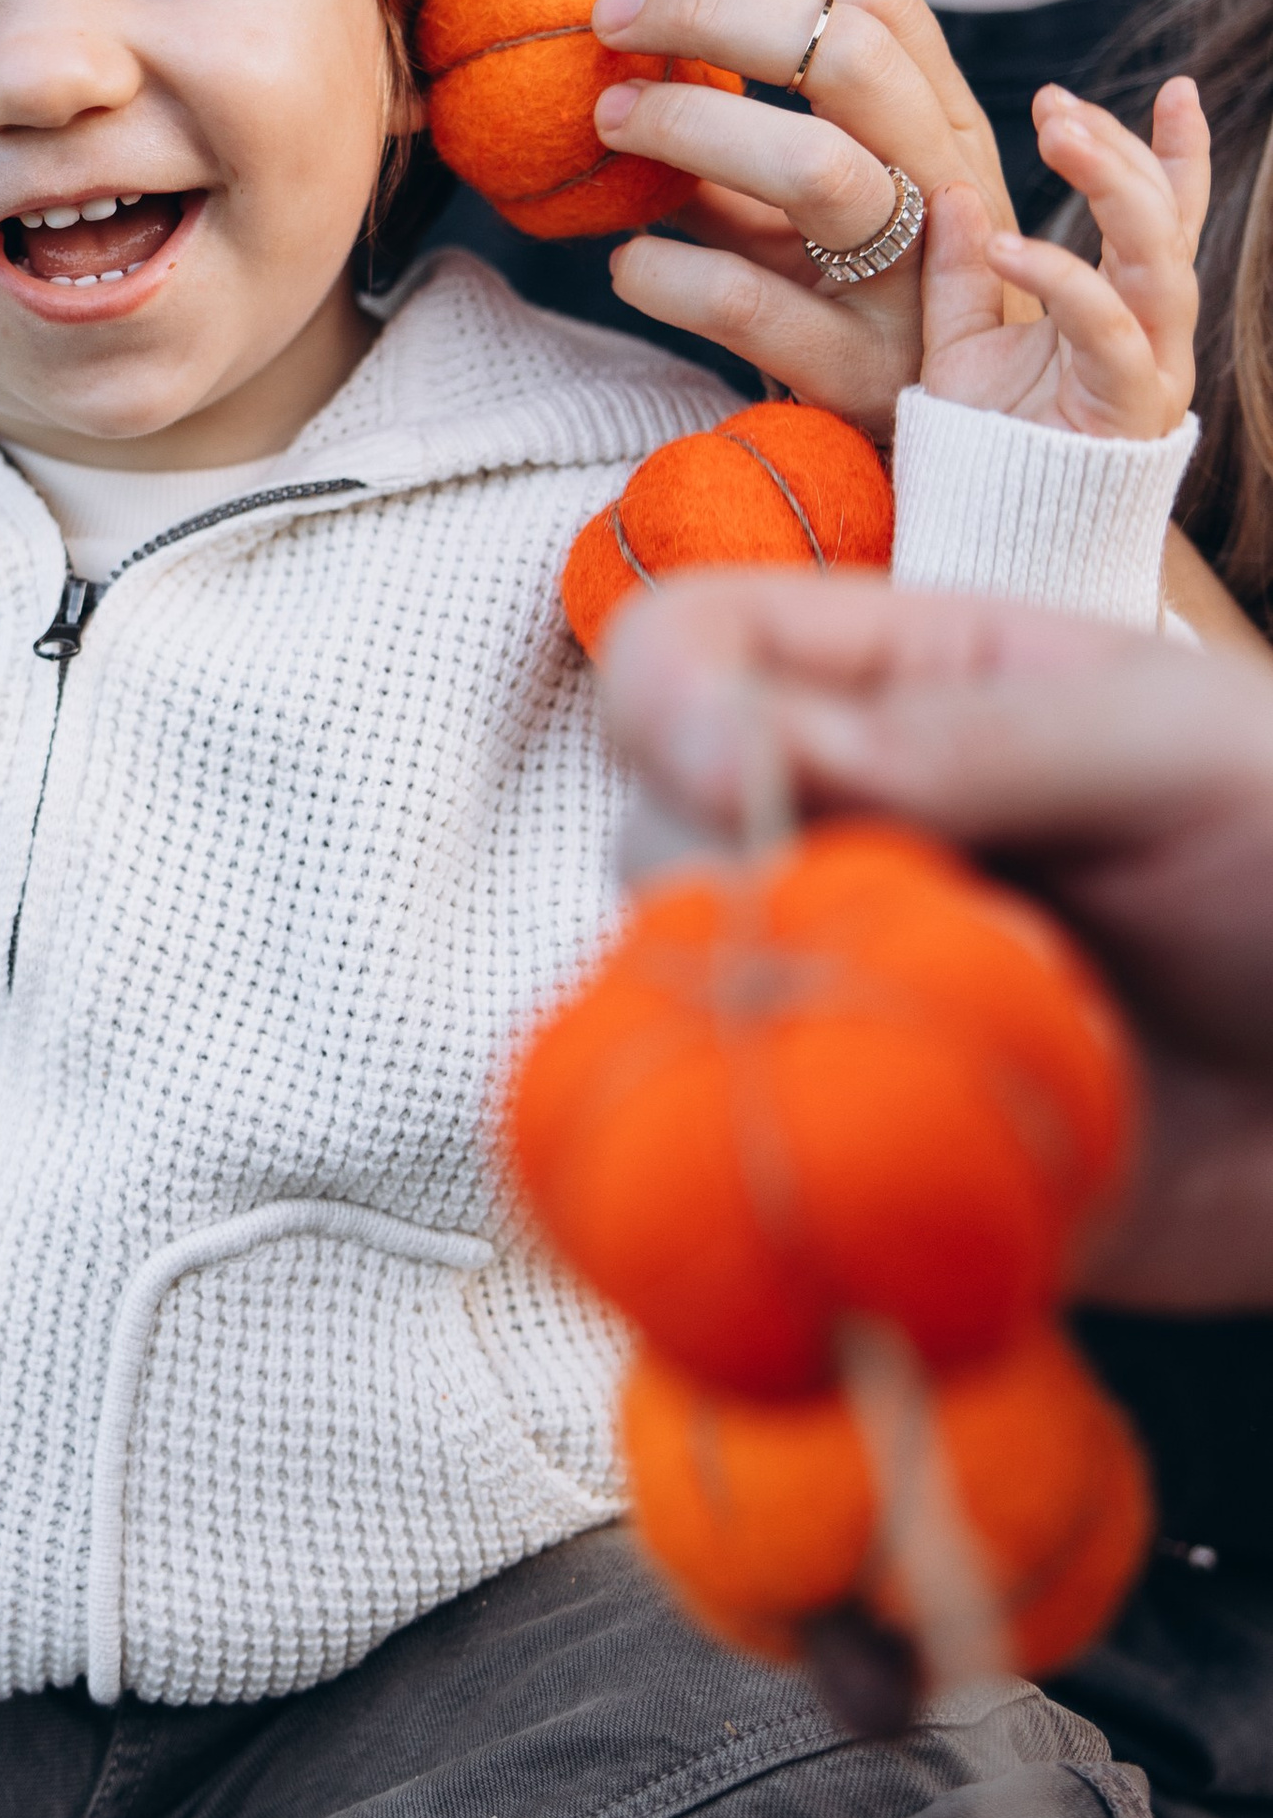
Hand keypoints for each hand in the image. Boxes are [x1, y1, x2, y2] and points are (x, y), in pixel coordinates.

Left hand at [585, 0, 1011, 431]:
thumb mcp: (824, 195)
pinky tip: (626, 258)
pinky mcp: (855, 375)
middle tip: (612, 19)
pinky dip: (665, 270)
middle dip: (714, 12)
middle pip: (851, 54)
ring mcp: (908, 284)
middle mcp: (944, 187)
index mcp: (940, 121)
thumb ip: (749, 120)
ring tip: (608, 119)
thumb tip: (627, 34)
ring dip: (692, 126)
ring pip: (816, 170)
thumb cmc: (853, 294)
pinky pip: (749, 305)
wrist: (939, 447)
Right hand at [600, 569, 1272, 1308]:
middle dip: (731, 884)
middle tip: (903, 922)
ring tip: (955, 1042)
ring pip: (689, 1005)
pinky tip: (916, 1152)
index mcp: (901, 690)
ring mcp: (858, 991)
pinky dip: (800, 1163)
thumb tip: (720, 741)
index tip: (722, 766)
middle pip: (653, 836)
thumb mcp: (1164, 750)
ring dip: (780, 1028)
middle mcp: (850, 833)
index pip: (689, 654)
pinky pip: (771, 1158)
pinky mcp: (884, 1143)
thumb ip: (954, 743)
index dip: (666, 701)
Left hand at [919, 81, 1205, 441]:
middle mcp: (1150, 335)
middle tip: (1059, 106)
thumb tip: (949, 187)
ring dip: (1114, 191)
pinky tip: (1007, 242)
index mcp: (1123, 308)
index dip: (1178, 153)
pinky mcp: (1124, 411)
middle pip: (1166, 225)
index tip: (1176, 87)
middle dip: (1122, 154)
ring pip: (1157, 265)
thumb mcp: (958, 336)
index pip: (1167, 217)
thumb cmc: (982, 442)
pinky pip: (1107, 331)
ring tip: (1058, 137)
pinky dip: (1061, 279)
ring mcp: (1147, 372)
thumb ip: (960, 266)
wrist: (985, 534)